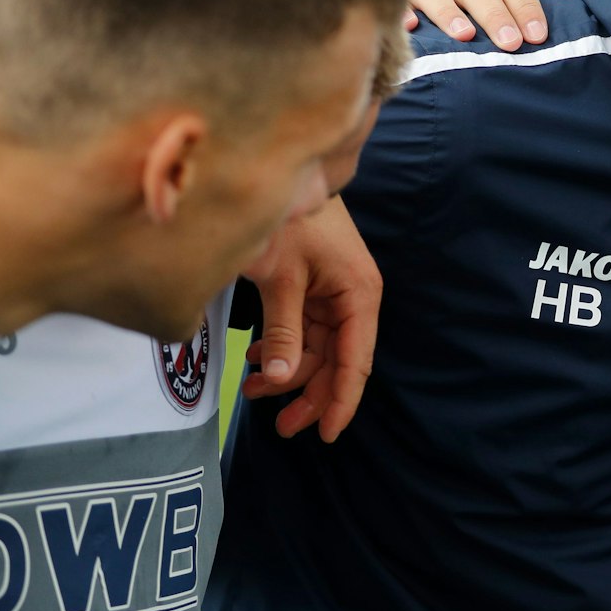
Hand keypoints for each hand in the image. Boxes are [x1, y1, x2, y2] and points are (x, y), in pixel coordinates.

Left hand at [240, 197, 381, 441]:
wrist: (286, 176)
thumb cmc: (289, 220)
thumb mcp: (282, 277)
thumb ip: (284, 330)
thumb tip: (281, 377)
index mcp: (358, 295)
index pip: (355, 361)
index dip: (341, 401)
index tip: (327, 434)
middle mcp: (353, 299)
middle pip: (338, 363)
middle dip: (310, 395)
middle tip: (281, 426)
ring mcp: (334, 294)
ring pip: (319, 352)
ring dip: (289, 374)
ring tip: (252, 389)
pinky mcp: (315, 289)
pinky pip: (305, 333)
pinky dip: (282, 350)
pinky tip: (255, 360)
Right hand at [403, 0, 567, 50]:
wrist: (437, 27)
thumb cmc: (484, 16)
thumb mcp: (511, 1)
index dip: (526, 6)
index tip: (538, 35)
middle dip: (496, 14)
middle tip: (512, 43)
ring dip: (450, 13)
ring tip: (466, 36)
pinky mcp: (399, 5)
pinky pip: (399, 6)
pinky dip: (404, 14)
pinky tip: (412, 28)